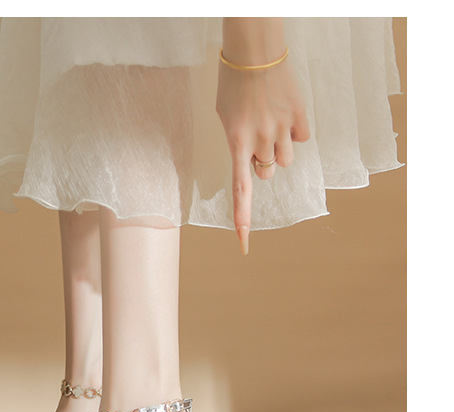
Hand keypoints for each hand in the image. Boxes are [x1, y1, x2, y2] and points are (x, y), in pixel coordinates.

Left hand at [216, 20, 309, 254]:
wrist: (254, 51)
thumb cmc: (233, 84)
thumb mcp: (226, 117)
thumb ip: (239, 144)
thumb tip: (260, 163)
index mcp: (236, 142)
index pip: (240, 190)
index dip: (242, 219)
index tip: (243, 245)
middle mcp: (260, 141)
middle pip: (267, 173)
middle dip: (263, 163)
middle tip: (257, 138)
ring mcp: (281, 130)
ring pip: (287, 160)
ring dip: (279, 149)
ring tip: (271, 122)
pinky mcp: (298, 117)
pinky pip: (301, 138)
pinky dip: (294, 130)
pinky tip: (284, 111)